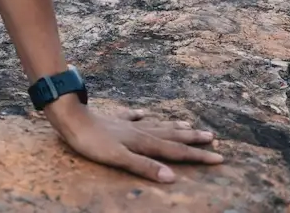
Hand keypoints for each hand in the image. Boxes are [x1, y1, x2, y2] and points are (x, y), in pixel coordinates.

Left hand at [43, 98, 223, 182]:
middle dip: (192, 139)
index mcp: (143, 142)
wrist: (69, 116)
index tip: (220, 158)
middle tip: (213, 138)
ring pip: (156, 125)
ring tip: (188, 125)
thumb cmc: (91, 141)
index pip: (176, 152)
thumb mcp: (118, 158)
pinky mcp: (112, 119)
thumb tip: (172, 177)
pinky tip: (142, 112)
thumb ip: (144, 167)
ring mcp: (126, 123)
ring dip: (173, 127)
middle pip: (171, 136)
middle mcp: (139, 131)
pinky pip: (130, 116)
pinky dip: (138, 115)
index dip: (198, 156)